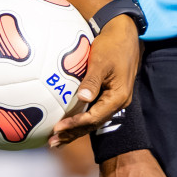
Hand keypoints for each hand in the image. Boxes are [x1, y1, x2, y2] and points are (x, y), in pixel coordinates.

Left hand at [51, 16, 139, 144]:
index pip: (94, 117)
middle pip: (93, 124)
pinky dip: (78, 117)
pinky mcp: (106, 94)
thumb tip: (82, 98)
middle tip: (53, 142)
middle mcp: (117, 102)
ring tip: (56, 139)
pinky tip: (65, 120)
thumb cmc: (112, 45)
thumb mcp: (101, 61)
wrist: (123, 34)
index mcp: (118, 97)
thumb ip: (92, 80)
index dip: (76, 125)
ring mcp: (112, 99)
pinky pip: (92, 110)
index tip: (58, 128)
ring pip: (92, 119)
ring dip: (75, 129)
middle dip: (73, 134)